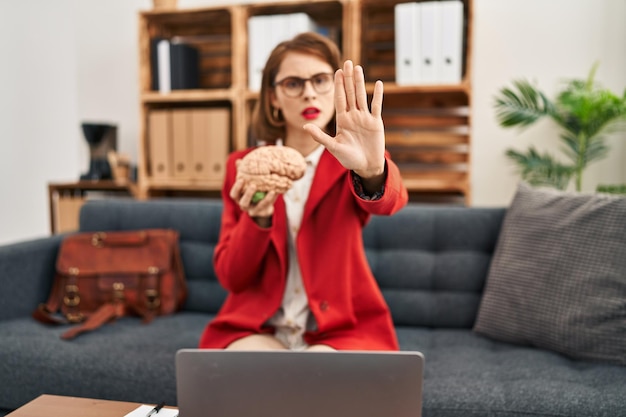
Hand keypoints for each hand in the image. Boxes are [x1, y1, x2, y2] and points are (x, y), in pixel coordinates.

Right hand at [229, 172, 276, 226]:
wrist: (262, 206)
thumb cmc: (252, 190)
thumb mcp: (248, 182)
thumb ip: (243, 173)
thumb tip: (239, 161)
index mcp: (239, 198)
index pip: (234, 194)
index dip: (237, 188)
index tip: (242, 179)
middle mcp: (244, 205)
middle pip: (244, 202)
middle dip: (248, 194)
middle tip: (253, 185)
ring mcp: (254, 210)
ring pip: (259, 206)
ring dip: (265, 199)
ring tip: (270, 190)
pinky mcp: (263, 212)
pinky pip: (268, 206)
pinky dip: (272, 198)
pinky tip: (275, 191)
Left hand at [303, 60, 384, 178]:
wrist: (366, 166)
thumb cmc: (348, 158)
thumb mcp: (333, 147)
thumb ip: (320, 136)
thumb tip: (304, 126)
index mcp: (342, 120)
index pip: (339, 99)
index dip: (338, 85)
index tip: (337, 71)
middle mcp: (353, 116)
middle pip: (350, 93)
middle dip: (348, 78)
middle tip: (348, 62)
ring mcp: (365, 118)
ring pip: (362, 96)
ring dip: (360, 82)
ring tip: (358, 68)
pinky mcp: (376, 123)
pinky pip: (377, 106)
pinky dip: (378, 95)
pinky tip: (378, 84)